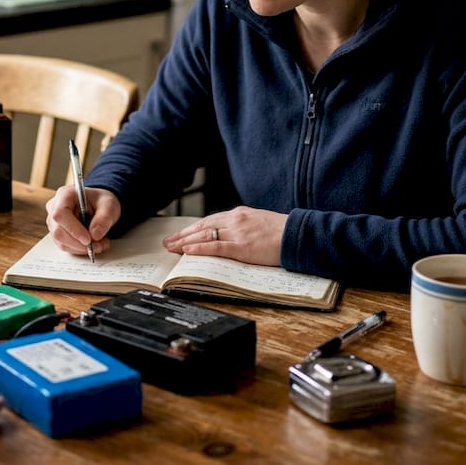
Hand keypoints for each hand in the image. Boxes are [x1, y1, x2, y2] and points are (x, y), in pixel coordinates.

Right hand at [45, 185, 119, 256]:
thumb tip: (95, 235)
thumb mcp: (109, 206)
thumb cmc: (101, 202)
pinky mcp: (58, 233)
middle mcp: (55, 208)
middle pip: (58, 231)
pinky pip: (65, 246)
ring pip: (61, 242)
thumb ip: (103, 218)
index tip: (88, 239)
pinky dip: (80, 249)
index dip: (73, 229)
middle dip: (79, 243)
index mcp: (65, 195)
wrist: (99, 206)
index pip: (60, 214)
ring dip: (81, 248)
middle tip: (99, 245)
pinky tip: (93, 245)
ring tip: (100, 244)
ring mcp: (54, 222)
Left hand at [161, 207, 285, 266]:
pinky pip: (216, 247)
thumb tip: (228, 235)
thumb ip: (242, 227)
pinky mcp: (242, 247)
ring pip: (205, 236)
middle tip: (167, 243)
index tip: (179, 235)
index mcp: (238, 214)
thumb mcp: (258, 222)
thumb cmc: (281, 232)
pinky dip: (200, 249)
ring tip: (172, 248)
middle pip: (202, 227)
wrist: (298, 235)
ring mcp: (238, 233)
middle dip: (183, 236)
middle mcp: (235, 220)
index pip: (209, 221)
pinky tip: (188, 251)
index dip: (191, 229)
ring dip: (185, 243)